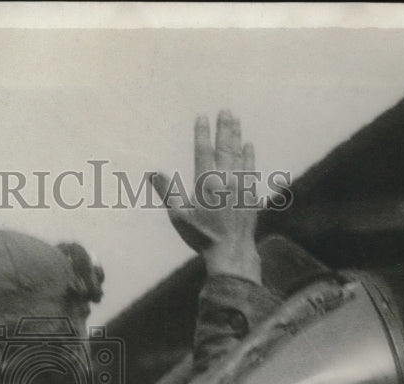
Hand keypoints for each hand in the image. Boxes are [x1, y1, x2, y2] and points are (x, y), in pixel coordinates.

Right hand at [151, 110, 261, 282]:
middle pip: (225, 147)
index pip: (203, 151)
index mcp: (206, 183)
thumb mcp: (179, 215)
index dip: (202, 133)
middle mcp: (226, 179)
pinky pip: (250, 169)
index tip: (202, 117)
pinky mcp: (251, 194)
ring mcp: (241, 186)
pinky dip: (249, 156)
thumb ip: (168, 191)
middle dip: (224, 127)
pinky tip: (249, 146)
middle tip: (225, 110)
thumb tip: (152, 173)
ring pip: (239, 155)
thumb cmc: (201, 235)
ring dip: (237, 136)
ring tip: (236, 120)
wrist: (231, 252)